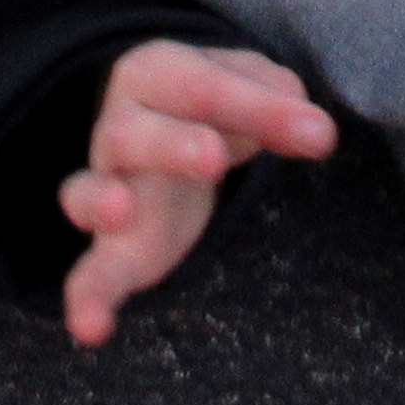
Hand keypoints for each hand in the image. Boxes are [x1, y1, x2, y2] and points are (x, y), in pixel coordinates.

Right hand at [57, 39, 338, 346]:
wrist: (167, 140)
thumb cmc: (211, 106)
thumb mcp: (249, 89)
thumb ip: (279, 101)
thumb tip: (313, 128)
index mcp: (154, 74)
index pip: (204, 87)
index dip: (259, 109)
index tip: (319, 135)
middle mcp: (119, 129)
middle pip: (133, 133)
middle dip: (172, 144)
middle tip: (214, 157)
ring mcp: (108, 190)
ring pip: (86, 191)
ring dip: (101, 201)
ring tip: (122, 211)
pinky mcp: (114, 251)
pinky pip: (88, 275)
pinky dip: (86, 302)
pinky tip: (92, 330)